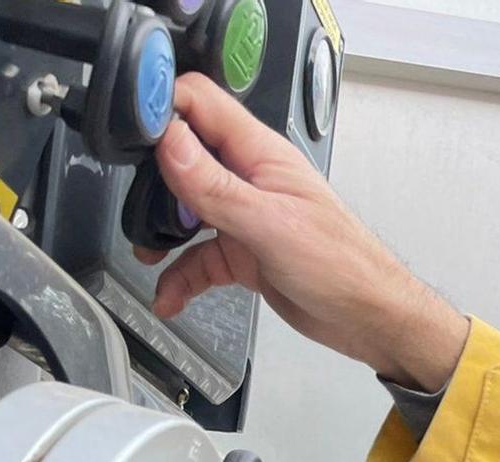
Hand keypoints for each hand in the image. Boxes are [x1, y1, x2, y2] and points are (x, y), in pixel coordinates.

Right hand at [137, 74, 467, 391]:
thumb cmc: (344, 266)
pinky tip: (168, 297)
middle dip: (152, 178)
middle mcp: (250, 178)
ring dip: (161, 232)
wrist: (372, 320)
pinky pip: (198, 258)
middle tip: (133, 202)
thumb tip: (169, 140)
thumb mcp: (271, 224)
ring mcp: (245, 216)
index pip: (200, 103)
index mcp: (261, 155)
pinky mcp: (244, 253)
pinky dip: (179, 277)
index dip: (161, 105)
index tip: (127, 128)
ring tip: (147, 254)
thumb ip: (216, 186)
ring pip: (185, 211)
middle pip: (183, 155)